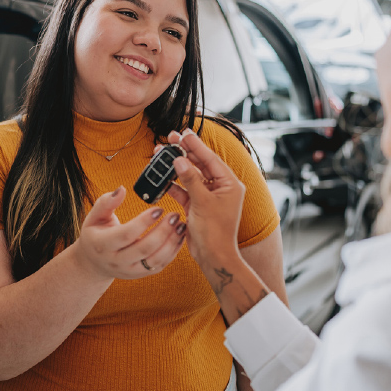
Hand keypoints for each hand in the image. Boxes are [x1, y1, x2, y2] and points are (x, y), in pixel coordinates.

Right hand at [71, 185, 186, 280]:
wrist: (93, 262)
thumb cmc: (95, 234)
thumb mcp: (94, 216)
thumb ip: (106, 202)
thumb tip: (121, 189)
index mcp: (102, 244)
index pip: (126, 234)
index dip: (144, 221)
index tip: (159, 209)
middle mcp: (115, 260)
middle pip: (144, 249)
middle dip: (162, 231)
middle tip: (174, 216)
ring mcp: (129, 270)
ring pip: (154, 260)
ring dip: (171, 242)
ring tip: (180, 226)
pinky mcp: (140, 274)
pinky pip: (159, 265)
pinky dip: (172, 251)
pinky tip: (178, 237)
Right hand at [162, 129, 245, 269]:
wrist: (213, 257)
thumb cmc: (215, 232)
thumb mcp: (202, 201)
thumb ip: (190, 179)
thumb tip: (179, 160)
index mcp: (230, 184)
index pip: (210, 159)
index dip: (196, 145)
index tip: (183, 133)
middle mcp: (220, 188)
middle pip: (200, 164)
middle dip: (184, 152)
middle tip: (170, 138)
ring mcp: (208, 197)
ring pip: (190, 176)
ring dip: (175, 167)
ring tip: (160, 154)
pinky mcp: (197, 206)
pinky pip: (184, 190)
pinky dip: (173, 184)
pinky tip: (162, 177)